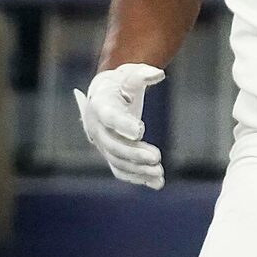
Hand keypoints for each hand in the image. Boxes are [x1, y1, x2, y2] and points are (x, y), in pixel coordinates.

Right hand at [73, 63, 164, 188]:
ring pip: (117, 161)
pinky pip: (121, 169)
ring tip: (160, 173)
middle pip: (112, 145)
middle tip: (157, 157)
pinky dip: (137, 177)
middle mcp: (96, 127)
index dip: (123, 125)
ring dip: (138, 169)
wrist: (107, 94)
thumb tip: (158, 74)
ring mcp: (103, 144)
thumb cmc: (120, 82)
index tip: (141, 131)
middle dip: (134, 153)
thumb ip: (143, 74)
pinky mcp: (111, 154)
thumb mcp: (130, 73)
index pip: (109, 117)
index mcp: (100, 104)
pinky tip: (157, 183)